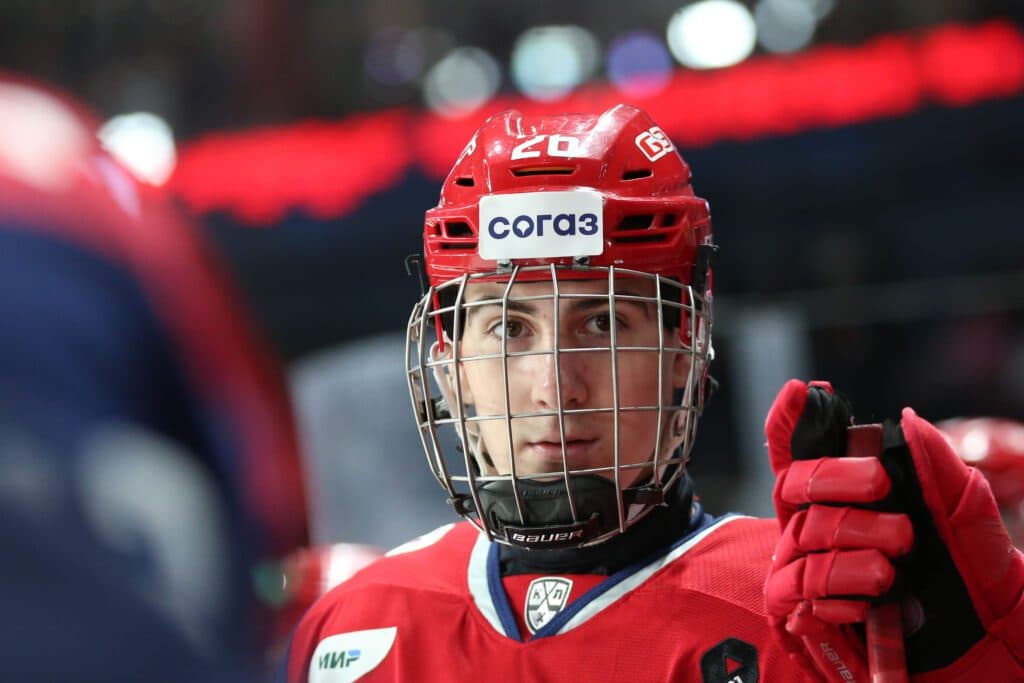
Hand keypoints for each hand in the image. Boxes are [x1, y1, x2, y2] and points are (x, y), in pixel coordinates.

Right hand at [763, 379, 1023, 680]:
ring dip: (844, 543)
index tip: (804, 391)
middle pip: (793, 487)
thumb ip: (951, 490)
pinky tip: (867, 601)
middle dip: (833, 477)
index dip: (795, 423)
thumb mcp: (985, 550)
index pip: (811, 457)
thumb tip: (913, 424)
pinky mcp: (807, 626)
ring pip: (798, 540)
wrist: (997, 681)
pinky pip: (796, 594)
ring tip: (891, 564)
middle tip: (883, 487)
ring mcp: (813, 580)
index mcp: (861, 509)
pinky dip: (831, 590)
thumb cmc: (989, 617)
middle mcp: (828, 537)